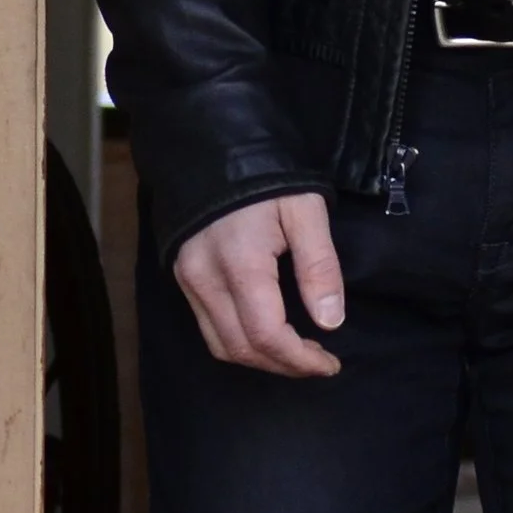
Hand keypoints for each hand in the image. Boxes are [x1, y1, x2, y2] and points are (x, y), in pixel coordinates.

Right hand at [172, 191, 343, 376]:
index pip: (267, 335)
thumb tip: (330, 321)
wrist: (214, 147)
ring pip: (221, 344)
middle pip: (241, 348)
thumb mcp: (306, 211)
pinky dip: (240, 342)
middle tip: (319, 362)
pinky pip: (208, 327)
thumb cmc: (268, 177)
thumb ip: (319, 267)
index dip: (300, 361)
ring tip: (298, 354)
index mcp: (241, 264)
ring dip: (261, 359)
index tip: (330, 364)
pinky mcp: (182, 277)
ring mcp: (188, 281)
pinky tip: (268, 333)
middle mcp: (205, 280)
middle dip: (284, 365)